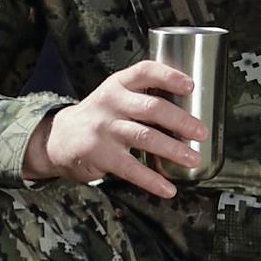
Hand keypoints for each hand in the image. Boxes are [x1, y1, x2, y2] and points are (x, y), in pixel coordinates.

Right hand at [24, 56, 202, 198]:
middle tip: (201, 132)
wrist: (58, 139)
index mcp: (118, 84)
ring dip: (173, 150)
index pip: (145, 71)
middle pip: (152, 107)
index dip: (169, 76)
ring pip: (145, 137)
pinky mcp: (101, 155)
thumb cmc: (98, 117)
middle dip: (181, 121)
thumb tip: (188, 109)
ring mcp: (105, 129)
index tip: (190, 85)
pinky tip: (168, 189)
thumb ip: (142, 98)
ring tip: (193, 159)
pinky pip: (131, 169)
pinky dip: (153, 181)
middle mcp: (111, 103)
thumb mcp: (114, 97)